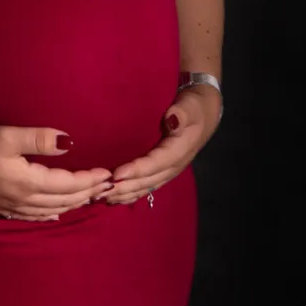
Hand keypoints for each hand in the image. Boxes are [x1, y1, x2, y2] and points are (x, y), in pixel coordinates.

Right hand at [0, 126, 115, 221]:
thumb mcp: (7, 136)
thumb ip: (40, 139)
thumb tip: (70, 142)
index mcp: (29, 181)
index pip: (69, 184)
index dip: (90, 179)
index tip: (107, 173)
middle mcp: (23, 199)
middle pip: (64, 200)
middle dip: (88, 193)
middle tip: (107, 187)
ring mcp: (11, 206)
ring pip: (51, 210)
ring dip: (73, 205)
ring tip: (90, 198)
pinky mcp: (0, 207)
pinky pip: (32, 217)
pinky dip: (49, 216)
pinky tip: (55, 216)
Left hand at [103, 87, 220, 204]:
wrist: (204, 114)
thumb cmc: (194, 107)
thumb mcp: (190, 106)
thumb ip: (182, 113)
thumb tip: (172, 119)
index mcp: (179, 150)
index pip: (156, 163)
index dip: (136, 170)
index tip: (116, 174)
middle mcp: (174, 166)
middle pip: (148, 180)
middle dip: (125, 187)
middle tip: (101, 190)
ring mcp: (168, 171)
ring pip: (146, 187)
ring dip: (125, 194)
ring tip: (103, 197)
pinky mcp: (163, 172)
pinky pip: (146, 187)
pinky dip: (130, 195)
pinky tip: (114, 200)